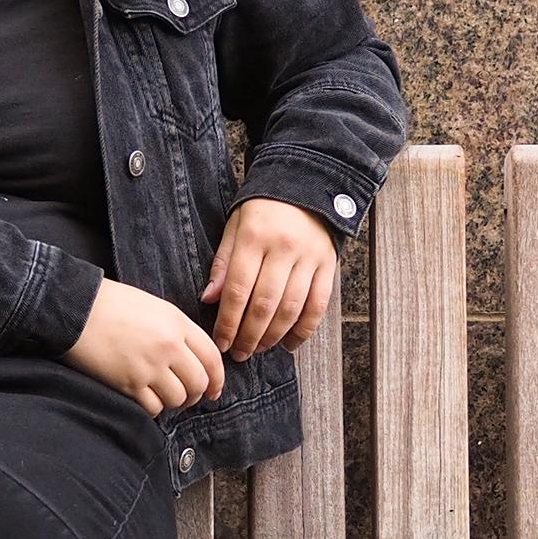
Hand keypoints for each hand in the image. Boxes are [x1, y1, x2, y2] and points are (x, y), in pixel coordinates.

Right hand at [61, 278, 225, 417]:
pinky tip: (145, 399)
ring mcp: (149, 367)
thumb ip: (178, 330)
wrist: (76, 309)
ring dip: (173, 402)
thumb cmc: (113, 304)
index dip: (217, 378)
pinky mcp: (129, 384)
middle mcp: (168, 346)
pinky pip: (154, 408)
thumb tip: (193, 359)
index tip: (214, 389)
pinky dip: (153, 408)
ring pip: (178, 399)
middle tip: (186, 395)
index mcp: (177, 323)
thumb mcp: (155, 307)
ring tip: (162, 395)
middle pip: (199, 383)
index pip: (212, 358)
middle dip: (196, 394)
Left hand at [202, 197, 336, 361]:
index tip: (220, 342)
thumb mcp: (235, 226)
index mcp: (255, 237)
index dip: (228, 321)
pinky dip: (304, 330)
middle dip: (249, 335)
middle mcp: (284, 248)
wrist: (306, 185)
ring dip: (273, 336)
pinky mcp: (328, 265)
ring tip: (259, 348)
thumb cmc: (263, 210)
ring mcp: (309, 258)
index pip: (238, 288)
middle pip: (264, 304)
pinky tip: (289, 343)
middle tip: (239, 353)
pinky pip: (318, 305)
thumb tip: (209, 299)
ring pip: (291, 308)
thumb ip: (223, 262)